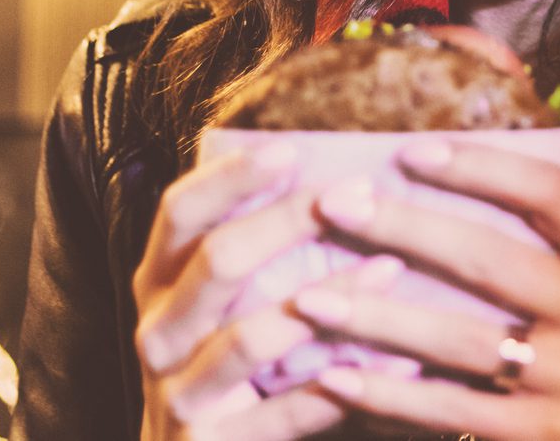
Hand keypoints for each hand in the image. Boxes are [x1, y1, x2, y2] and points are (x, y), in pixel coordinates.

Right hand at [133, 142, 400, 440]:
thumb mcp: (230, 301)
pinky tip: (402, 362)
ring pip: (253, 336)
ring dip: (330, 296)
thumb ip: (265, 248)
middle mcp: (158, 333)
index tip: (292, 147)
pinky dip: (347, 384)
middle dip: (291, 221)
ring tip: (393, 267)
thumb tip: (350, 179)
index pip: (179, 211)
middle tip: (363, 195)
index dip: (230, 177)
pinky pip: (288, 411)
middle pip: (219, 260)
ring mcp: (177, 393)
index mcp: (159, 282)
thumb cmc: (235, 363)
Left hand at [299, 138, 559, 440]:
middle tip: (334, 206)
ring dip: (375, 318)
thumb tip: (483, 157)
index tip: (411, 152)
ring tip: (311, 298)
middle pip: (489, 259)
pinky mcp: (545, 438)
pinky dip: (390, 395)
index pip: (549, 193)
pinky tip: (338, 377)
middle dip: (402, 228)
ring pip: (458, 341)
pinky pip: (452, 411)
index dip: (479, 167)